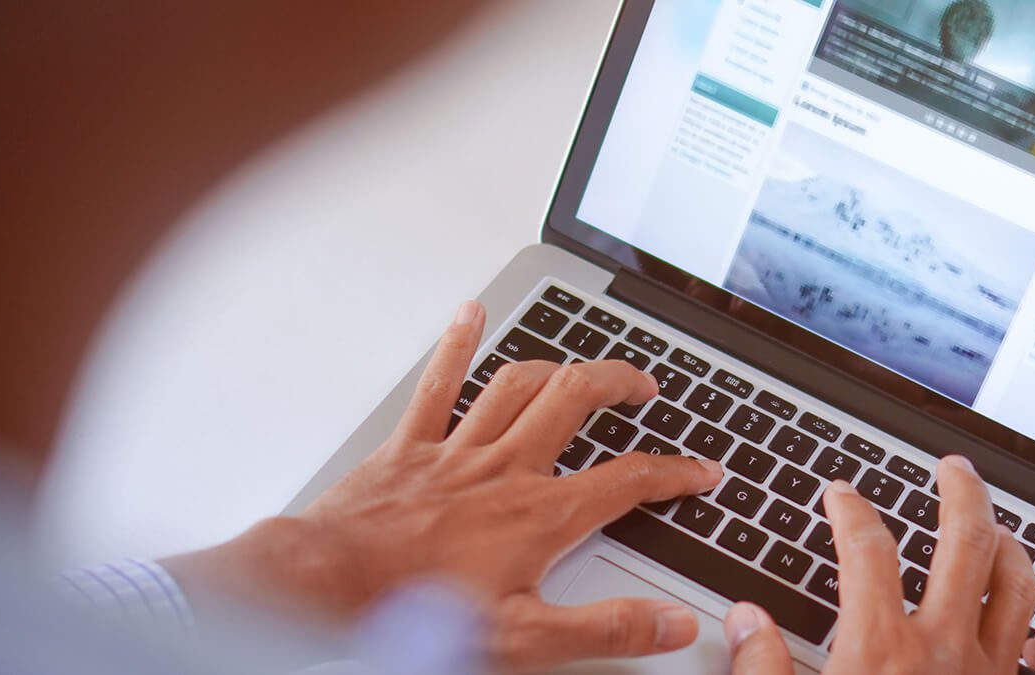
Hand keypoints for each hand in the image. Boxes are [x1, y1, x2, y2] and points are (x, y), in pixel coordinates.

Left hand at [164, 300, 723, 670]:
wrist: (333, 586)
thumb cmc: (419, 613)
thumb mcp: (527, 639)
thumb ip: (606, 628)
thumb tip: (671, 624)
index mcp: (539, 515)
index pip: (628, 481)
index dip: (674, 473)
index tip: (701, 470)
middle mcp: (505, 470)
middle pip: (576, 403)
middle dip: (618, 384)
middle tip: (644, 385)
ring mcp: (458, 450)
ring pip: (518, 385)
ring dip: (556, 366)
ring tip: (579, 363)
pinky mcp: (412, 445)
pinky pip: (439, 383)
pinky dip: (457, 345)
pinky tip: (469, 315)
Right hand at [724, 456, 1034, 673]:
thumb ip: (759, 667)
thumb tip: (745, 620)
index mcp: (882, 649)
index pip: (866, 547)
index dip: (849, 508)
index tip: (840, 493)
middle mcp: (947, 652)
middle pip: (966, 543)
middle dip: (961, 493)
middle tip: (953, 469)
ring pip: (1021, 589)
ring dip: (1013, 549)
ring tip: (1000, 530)